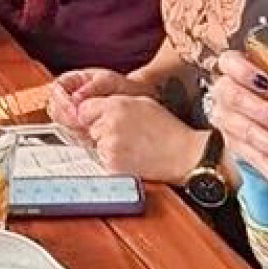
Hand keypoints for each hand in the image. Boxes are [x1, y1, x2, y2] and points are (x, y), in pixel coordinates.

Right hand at [48, 68, 139, 128]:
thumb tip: (76, 97)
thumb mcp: (111, 81)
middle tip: (82, 124)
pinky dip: (79, 137)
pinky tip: (92, 136)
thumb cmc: (123, 87)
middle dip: (67, 118)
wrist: (136, 100)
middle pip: (55, 109)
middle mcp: (69, 96)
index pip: (56, 89)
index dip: (62, 101)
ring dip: (73, 129)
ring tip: (90, 129)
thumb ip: (93, 87)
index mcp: (73, 80)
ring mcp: (72, 112)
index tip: (73, 111)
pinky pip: (71, 134)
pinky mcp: (78, 126)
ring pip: (61, 124)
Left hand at [77, 95, 205, 182]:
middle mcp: (110, 124)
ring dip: (107, 147)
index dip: (92, 115)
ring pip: (96, 146)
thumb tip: (97, 109)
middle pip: (90, 128)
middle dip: (102, 132)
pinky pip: (104, 161)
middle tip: (125, 135)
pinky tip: (132, 157)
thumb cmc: (168, 130)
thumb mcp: (142, 103)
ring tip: (131, 147)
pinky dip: (113, 161)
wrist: (183, 155)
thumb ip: (116, 103)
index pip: (84, 109)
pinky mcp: (112, 165)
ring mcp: (110, 146)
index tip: (100, 120)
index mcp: (117, 106)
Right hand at [207, 50, 267, 189]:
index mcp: (236, 67)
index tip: (267, 81)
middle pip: (234, 98)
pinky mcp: (235, 146)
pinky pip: (251, 160)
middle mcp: (225, 93)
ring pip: (243, 132)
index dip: (243, 70)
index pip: (228, 60)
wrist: (265, 119)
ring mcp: (227, 121)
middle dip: (262, 111)